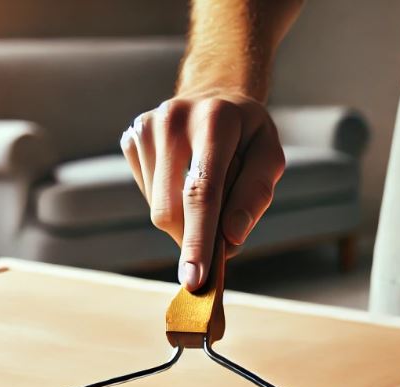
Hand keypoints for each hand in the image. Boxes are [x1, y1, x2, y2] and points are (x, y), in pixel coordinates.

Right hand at [120, 92, 285, 290]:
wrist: (214, 95)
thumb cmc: (246, 134)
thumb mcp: (269, 155)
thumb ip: (255, 194)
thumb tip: (232, 237)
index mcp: (214, 121)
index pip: (201, 192)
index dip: (198, 240)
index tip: (194, 279)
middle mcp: (173, 119)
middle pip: (171, 209)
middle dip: (193, 239)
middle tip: (217, 240)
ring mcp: (146, 128)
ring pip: (157, 208)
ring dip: (184, 218)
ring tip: (204, 185)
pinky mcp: (130, 138)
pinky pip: (147, 195)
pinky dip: (169, 201)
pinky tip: (182, 176)